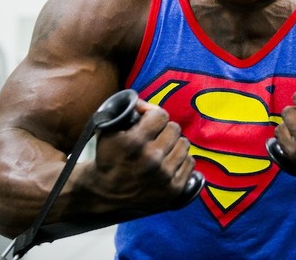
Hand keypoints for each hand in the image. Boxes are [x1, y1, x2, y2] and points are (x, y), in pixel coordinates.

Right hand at [79, 99, 196, 214]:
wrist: (105, 193)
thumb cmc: (108, 158)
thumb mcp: (108, 130)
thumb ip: (127, 112)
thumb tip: (145, 103)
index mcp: (134, 143)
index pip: (161, 115)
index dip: (154, 116)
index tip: (149, 122)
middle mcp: (151, 159)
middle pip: (175, 128)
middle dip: (164, 130)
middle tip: (155, 137)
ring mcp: (164, 176)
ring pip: (184, 144)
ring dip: (174, 144)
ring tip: (162, 150)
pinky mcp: (174, 189)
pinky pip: (190, 162)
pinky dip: (181, 161)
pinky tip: (168, 162)